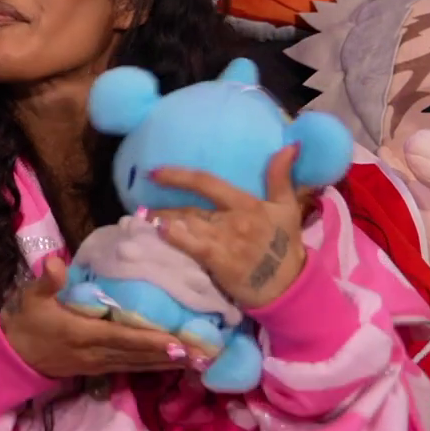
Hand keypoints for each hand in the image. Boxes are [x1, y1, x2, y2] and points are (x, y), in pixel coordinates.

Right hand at [1, 258, 200, 378]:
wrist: (14, 355)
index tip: (178, 343)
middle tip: (204, 353)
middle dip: (171, 355)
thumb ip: (46, 281)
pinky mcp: (100, 368)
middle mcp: (96, 353)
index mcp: (82, 333)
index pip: (122, 338)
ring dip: (168, 363)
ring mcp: (99, 363)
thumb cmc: (26, 322)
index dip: (150, 342)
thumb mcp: (30, 298)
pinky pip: (132, 368)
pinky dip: (154, 366)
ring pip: (139, 365)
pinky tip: (173, 363)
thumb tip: (56, 262)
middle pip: (139, 355)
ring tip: (199, 360)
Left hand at [149, 145, 311, 310]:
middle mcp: (233, 219)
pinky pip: (191, 246)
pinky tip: (158, 231)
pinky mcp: (219, 261)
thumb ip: (280, 176)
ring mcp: (224, 241)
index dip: (178, 176)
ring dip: (162, 220)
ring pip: (187, 225)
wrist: (290, 285)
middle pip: (190, 208)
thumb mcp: (287, 207)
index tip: (154, 172)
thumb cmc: (285, 245)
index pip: (207, 183)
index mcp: (247, 204)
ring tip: (141, 217)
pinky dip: (174, 237)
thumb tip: (290, 145)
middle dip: (164, 206)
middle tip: (139, 203)